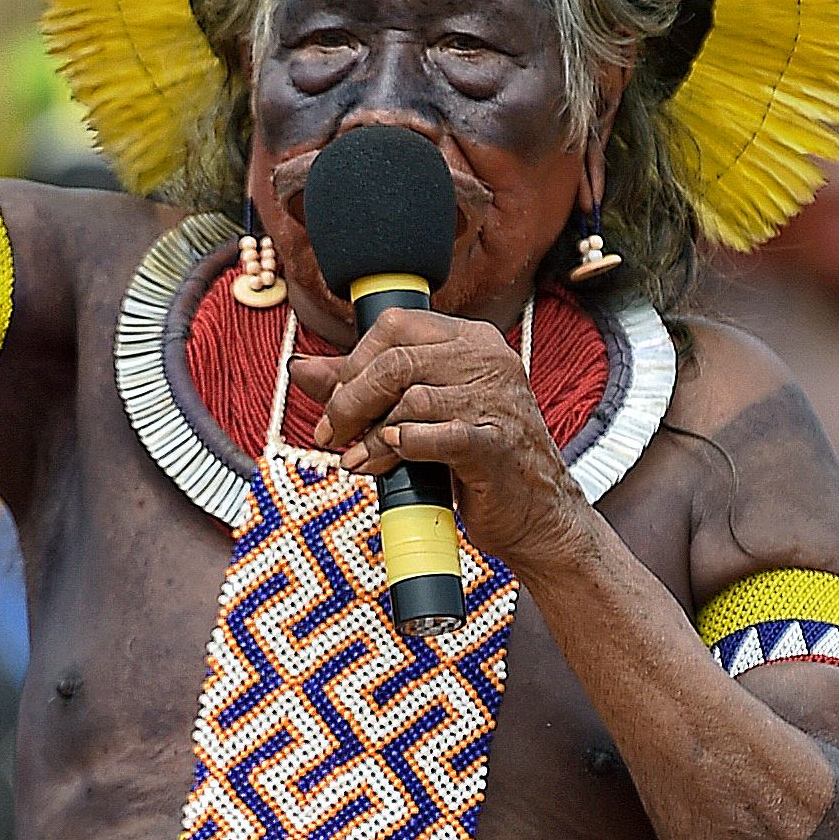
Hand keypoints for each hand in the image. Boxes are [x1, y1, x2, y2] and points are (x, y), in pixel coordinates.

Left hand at [289, 306, 596, 575]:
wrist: (536, 514)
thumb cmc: (475, 459)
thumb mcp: (419, 412)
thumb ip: (362, 386)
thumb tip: (302, 370)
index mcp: (470, 340)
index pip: (395, 326)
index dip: (353, 362)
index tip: (334, 400)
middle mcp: (488, 360)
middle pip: (396, 362)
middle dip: (350, 401)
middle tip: (331, 434)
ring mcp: (496, 401)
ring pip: (410, 401)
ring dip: (371, 437)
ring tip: (359, 461)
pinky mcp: (495, 444)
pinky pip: (437, 435)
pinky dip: (403, 446)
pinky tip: (389, 458)